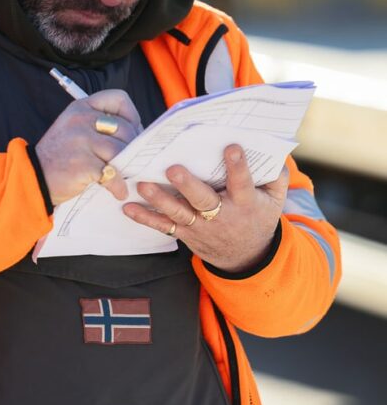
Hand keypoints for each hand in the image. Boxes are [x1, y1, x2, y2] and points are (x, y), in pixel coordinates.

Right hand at [35, 90, 142, 204]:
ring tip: (125, 177)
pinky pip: (112, 174)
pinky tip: (117, 191)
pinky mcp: (82, 164)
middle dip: (133, 147)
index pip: (119, 99)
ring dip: (127, 167)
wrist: (33, 178)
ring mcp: (80, 141)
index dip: (132, 116)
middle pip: (125, 129)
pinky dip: (118, 186)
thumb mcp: (74, 129)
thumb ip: (99, 126)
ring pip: (121, 151)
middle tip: (132, 161)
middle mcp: (80, 120)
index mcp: (81, 107)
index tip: (132, 132)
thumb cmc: (59, 157)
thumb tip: (138, 137)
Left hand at [122, 145, 289, 271]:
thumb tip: (273, 152)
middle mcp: (221, 216)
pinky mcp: (185, 234)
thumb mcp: (275, 199)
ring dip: (160, 200)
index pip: (243, 183)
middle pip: (204, 201)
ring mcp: (201, 227)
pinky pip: (163, 226)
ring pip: (179, 214)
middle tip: (173, 169)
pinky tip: (128, 208)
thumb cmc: (258, 216)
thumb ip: (276, 176)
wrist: (247, 257)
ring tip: (143, 185)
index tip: (231, 147)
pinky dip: (145, 218)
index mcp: (246, 203)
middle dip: (188, 185)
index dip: (238, 166)